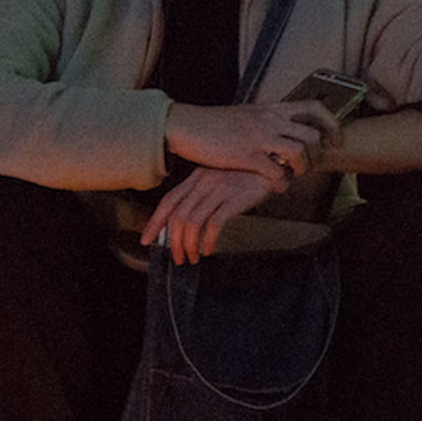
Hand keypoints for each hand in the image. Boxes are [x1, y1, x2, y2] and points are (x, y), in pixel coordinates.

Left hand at [141, 167, 280, 263]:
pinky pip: (214, 223)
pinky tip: (209, 250)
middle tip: (177, 258)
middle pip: (177, 216)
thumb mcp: (219, 179)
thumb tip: (185, 224)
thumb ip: (202, 195)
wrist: (274, 162)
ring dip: (189, 245)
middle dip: (173, 242)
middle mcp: (204, 182)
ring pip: (192, 222)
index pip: (168, 201)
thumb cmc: (246, 175)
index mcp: (196, 177)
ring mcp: (220, 189)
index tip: (147, 239)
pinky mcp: (236, 198)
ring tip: (192, 258)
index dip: (155, 222)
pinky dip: (208, 240)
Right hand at [164, 100, 342, 184]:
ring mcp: (259, 138)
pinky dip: (282, 183)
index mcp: (271, 108)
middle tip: (313, 166)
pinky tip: (277, 187)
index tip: (332, 140)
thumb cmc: (213, 122)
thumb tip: (279, 128)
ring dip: (302, 169)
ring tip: (294, 175)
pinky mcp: (246, 155)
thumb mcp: (246, 114)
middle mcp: (270, 120)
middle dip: (318, 154)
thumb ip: (266, 119)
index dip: (331, 125)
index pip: (314, 108)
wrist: (188, 125)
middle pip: (312, 134)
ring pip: (299, 152)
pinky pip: (276, 171)